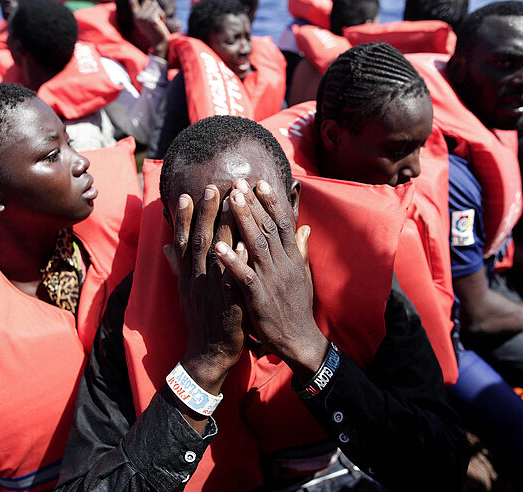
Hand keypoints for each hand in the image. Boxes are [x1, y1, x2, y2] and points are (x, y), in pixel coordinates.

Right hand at [130, 0, 170, 58]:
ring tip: (158, 21)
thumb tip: (148, 1)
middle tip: (155, 18)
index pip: (132, 4)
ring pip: (154, 4)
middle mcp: (138, 17)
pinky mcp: (151, 19)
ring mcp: (144, 18)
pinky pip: (159, 10)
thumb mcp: (147, 22)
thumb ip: (144, 12)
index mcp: (135, 17)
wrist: (159, 43)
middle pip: (147, 1)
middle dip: (153, 7)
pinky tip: (161, 23)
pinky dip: (162, 15)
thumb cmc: (154, 31)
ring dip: (159, 12)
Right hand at [164, 186, 245, 395]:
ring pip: (216, 254)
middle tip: (212, 187)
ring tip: (231, 203)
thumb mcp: (185, 291)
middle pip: (199, 240)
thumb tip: (167, 246)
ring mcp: (211, 290)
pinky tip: (245, 242)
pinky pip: (232, 277)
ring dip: (223, 227)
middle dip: (205, 213)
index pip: (183, 240)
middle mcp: (196, 278)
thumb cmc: (201, 318)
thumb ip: (178, 266)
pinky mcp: (228, 302)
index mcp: (187, 274)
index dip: (183, 217)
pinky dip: (238, 260)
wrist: (208, 352)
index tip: (187, 194)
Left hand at [215, 179, 328, 383]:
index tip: (260, 183)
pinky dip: (232, 261)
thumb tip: (304, 227)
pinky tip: (218, 247)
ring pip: (257, 244)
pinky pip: (244, 276)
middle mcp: (284, 264)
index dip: (271, 202)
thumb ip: (299, 250)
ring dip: (243, 221)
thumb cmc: (296, 306)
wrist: (298, 339)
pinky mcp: (259, 297)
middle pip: (268, 227)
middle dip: (253, 204)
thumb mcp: (302, 275)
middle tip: (239, 182)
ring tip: (229, 200)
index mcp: (292, 258)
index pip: (283, 223)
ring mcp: (272, 280)